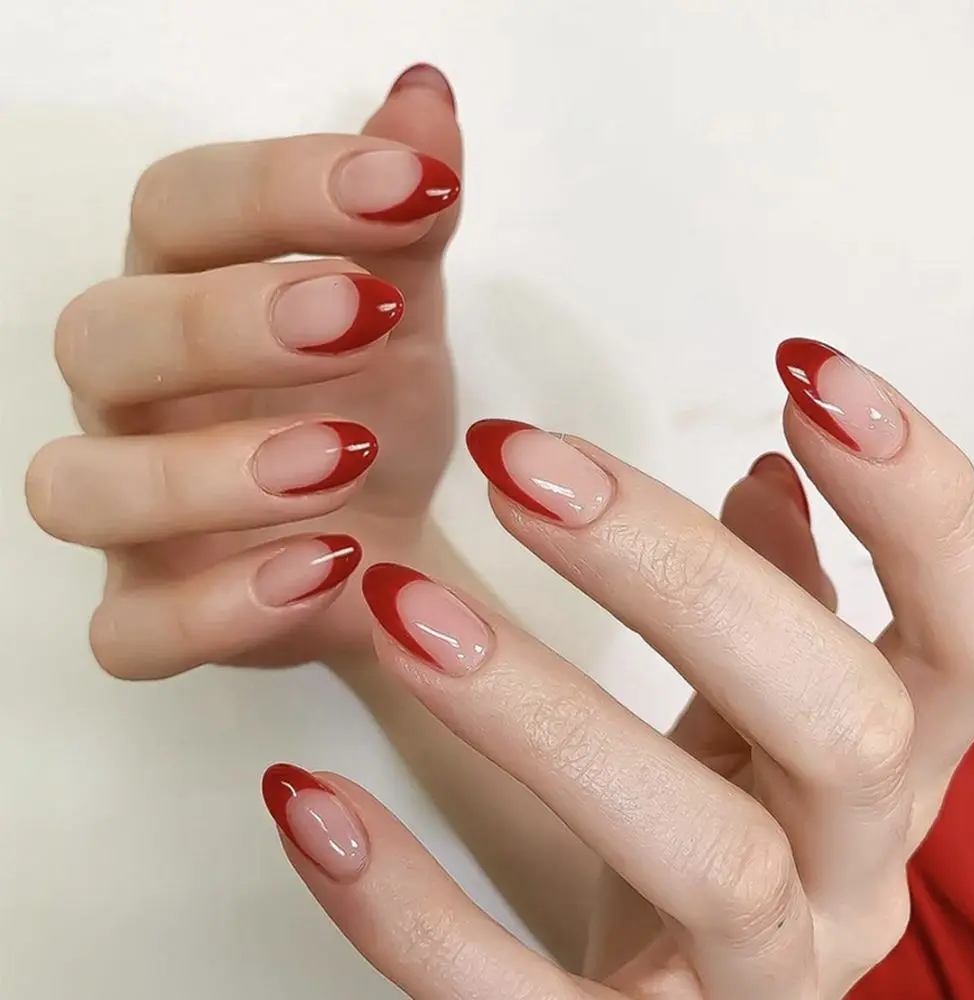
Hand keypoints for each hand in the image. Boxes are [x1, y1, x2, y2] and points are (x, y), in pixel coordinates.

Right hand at [25, 65, 462, 677]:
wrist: (381, 541)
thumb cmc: (369, 410)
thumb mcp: (405, 311)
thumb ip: (403, 218)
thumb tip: (426, 101)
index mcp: (181, 291)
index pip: (184, 208)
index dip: (283, 187)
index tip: (408, 186)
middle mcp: (130, 396)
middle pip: (109, 333)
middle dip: (229, 322)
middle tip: (364, 317)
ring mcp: (129, 513)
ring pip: (83, 486)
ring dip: (208, 472)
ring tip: (344, 457)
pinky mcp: (148, 611)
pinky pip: (131, 629)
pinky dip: (216, 609)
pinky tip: (327, 567)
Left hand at [260, 340, 973, 998]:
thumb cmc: (724, 826)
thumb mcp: (768, 712)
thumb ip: (780, 595)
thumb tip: (770, 473)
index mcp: (892, 759)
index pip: (969, 622)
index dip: (912, 494)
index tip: (801, 368)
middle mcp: (850, 868)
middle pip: (831, 716)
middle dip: (676, 574)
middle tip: (519, 465)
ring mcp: (749, 977)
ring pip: (697, 851)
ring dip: (537, 712)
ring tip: (400, 605)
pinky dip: (407, 905)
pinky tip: (310, 798)